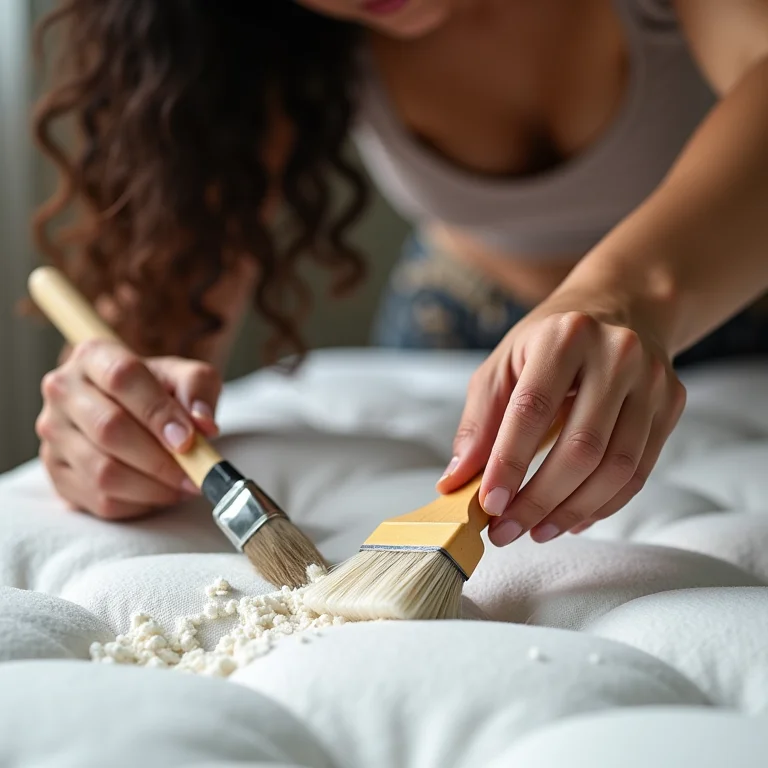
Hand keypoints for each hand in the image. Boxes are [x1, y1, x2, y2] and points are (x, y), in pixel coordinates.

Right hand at [36, 341, 221, 519]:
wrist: (132, 410)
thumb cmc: (158, 390)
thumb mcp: (185, 377)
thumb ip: (198, 390)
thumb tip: (203, 425)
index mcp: (93, 356)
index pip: (122, 378)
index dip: (158, 412)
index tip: (188, 440)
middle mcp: (63, 391)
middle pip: (109, 429)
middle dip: (160, 458)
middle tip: (195, 472)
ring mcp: (54, 434)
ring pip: (103, 472)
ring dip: (153, 486)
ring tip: (184, 485)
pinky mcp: (57, 473)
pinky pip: (100, 500)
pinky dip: (139, 504)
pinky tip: (161, 493)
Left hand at [437, 305, 685, 545]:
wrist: (619, 307)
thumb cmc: (547, 342)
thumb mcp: (502, 366)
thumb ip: (478, 424)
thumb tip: (456, 483)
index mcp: (564, 336)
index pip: (533, 410)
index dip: (509, 463)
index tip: (488, 505)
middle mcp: (616, 354)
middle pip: (581, 447)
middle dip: (539, 500)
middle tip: (506, 531)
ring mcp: (652, 380)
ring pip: (616, 467)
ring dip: (572, 511)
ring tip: (536, 531)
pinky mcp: (672, 404)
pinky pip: (639, 472)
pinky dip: (603, 505)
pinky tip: (572, 519)